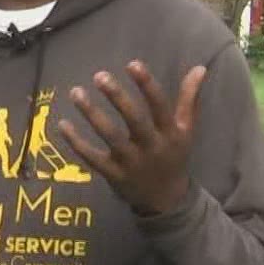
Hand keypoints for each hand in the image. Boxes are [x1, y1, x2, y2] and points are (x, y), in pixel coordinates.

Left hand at [57, 60, 206, 215]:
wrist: (165, 200)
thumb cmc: (174, 156)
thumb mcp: (185, 129)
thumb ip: (189, 99)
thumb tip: (200, 68)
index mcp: (170, 133)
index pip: (159, 106)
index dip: (147, 85)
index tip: (132, 64)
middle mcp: (151, 147)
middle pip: (134, 120)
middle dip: (117, 97)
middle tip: (99, 76)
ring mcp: (131, 162)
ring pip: (110, 136)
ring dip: (92, 114)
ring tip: (76, 92)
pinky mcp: (113, 174)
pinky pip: (92, 157)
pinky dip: (76, 142)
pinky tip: (63, 124)